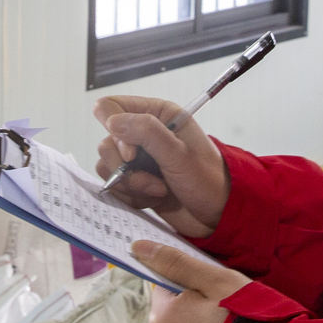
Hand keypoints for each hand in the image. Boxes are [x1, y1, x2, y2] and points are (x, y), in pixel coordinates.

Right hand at [93, 95, 230, 236]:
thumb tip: (112, 121)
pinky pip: (114, 186)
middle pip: (106, 142)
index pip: (110, 107)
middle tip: (153, 179)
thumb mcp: (180, 155)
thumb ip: (147, 133)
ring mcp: (138, 159)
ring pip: (107, 166)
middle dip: (126, 167)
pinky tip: (154, 198)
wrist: (217, 215)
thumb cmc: (208, 181)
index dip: (114, 130)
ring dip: (131, 184)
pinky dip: (131, 196)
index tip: (133, 154)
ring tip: (158, 190)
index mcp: (157, 114)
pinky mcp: (135, 180)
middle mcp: (144, 133)